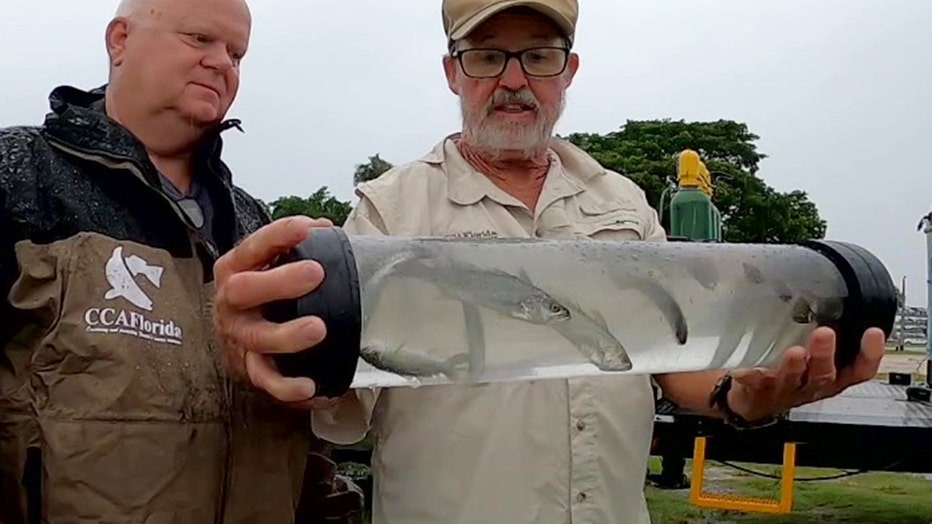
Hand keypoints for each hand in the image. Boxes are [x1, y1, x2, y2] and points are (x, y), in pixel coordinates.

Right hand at [212, 215, 338, 408]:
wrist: (230, 337)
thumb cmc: (259, 293)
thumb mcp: (266, 264)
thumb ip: (292, 247)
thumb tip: (326, 229)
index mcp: (235, 269)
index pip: (252, 247)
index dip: (277, 236)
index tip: (305, 228)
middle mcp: (231, 302)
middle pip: (245, 290)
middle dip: (280, 281)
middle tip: (315, 273)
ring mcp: (239, 336)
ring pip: (258, 338)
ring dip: (287, 335)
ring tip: (318, 328)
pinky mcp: (249, 367)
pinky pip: (266, 380)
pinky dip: (287, 386)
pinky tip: (311, 386)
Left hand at [727, 326, 885, 421]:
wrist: (751, 399)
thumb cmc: (784, 371)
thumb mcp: (809, 354)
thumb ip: (817, 330)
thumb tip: (821, 290)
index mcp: (829, 375)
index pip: (858, 369)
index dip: (870, 354)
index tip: (873, 332)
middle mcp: (810, 385)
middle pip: (824, 374)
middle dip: (825, 354)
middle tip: (825, 334)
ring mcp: (784, 390)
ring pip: (793, 379)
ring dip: (794, 366)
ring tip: (794, 352)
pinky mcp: (757, 392)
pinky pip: (754, 383)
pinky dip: (751, 375)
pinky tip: (746, 367)